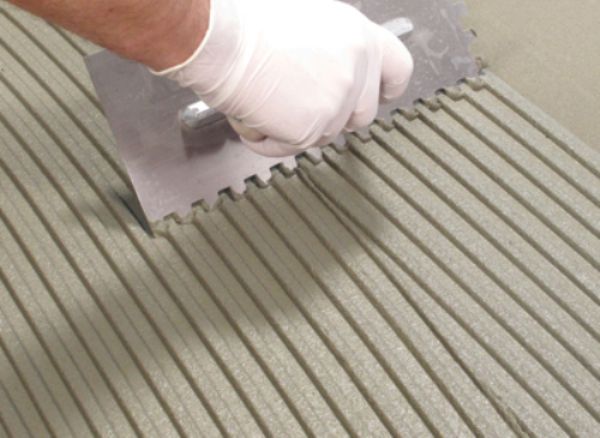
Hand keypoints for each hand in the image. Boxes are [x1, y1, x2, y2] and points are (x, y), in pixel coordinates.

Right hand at [157, 0, 413, 156]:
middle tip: (298, 104)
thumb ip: (334, 51)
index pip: (398, 70)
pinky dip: (267, 138)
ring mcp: (336, 102)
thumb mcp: (309, 23)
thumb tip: (331, 73)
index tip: (381, 96)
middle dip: (331, 117)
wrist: (222, 38)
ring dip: (293, 126)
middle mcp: (356, 69)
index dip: (386, 88)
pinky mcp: (311, 129)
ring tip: (263, 97)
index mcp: (359, 37)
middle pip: (361, 115)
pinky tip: (252, 112)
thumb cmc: (249, 22)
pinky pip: (290, 147)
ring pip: (324, 134)